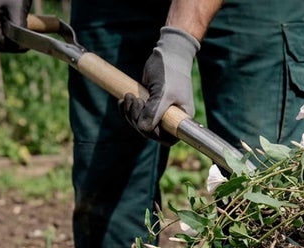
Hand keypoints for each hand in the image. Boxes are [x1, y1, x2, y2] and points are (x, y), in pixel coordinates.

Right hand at [0, 0, 32, 52]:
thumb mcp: (17, 9)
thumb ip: (17, 26)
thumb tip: (18, 45)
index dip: (12, 47)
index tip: (26, 47)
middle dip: (10, 48)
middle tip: (26, 47)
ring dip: (9, 45)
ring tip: (23, 43)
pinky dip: (8, 40)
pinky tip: (18, 37)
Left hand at [120, 27, 199, 144]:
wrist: (167, 54)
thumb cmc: (170, 72)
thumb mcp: (163, 92)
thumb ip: (154, 112)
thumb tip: (143, 128)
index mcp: (181, 118)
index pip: (168, 138)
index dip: (154, 134)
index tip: (144, 120)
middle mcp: (171, 118)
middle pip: (151, 132)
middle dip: (137, 120)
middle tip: (133, 100)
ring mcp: (159, 112)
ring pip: (141, 124)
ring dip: (130, 113)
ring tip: (128, 96)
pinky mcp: (149, 104)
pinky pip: (136, 115)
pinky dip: (127, 109)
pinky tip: (123, 99)